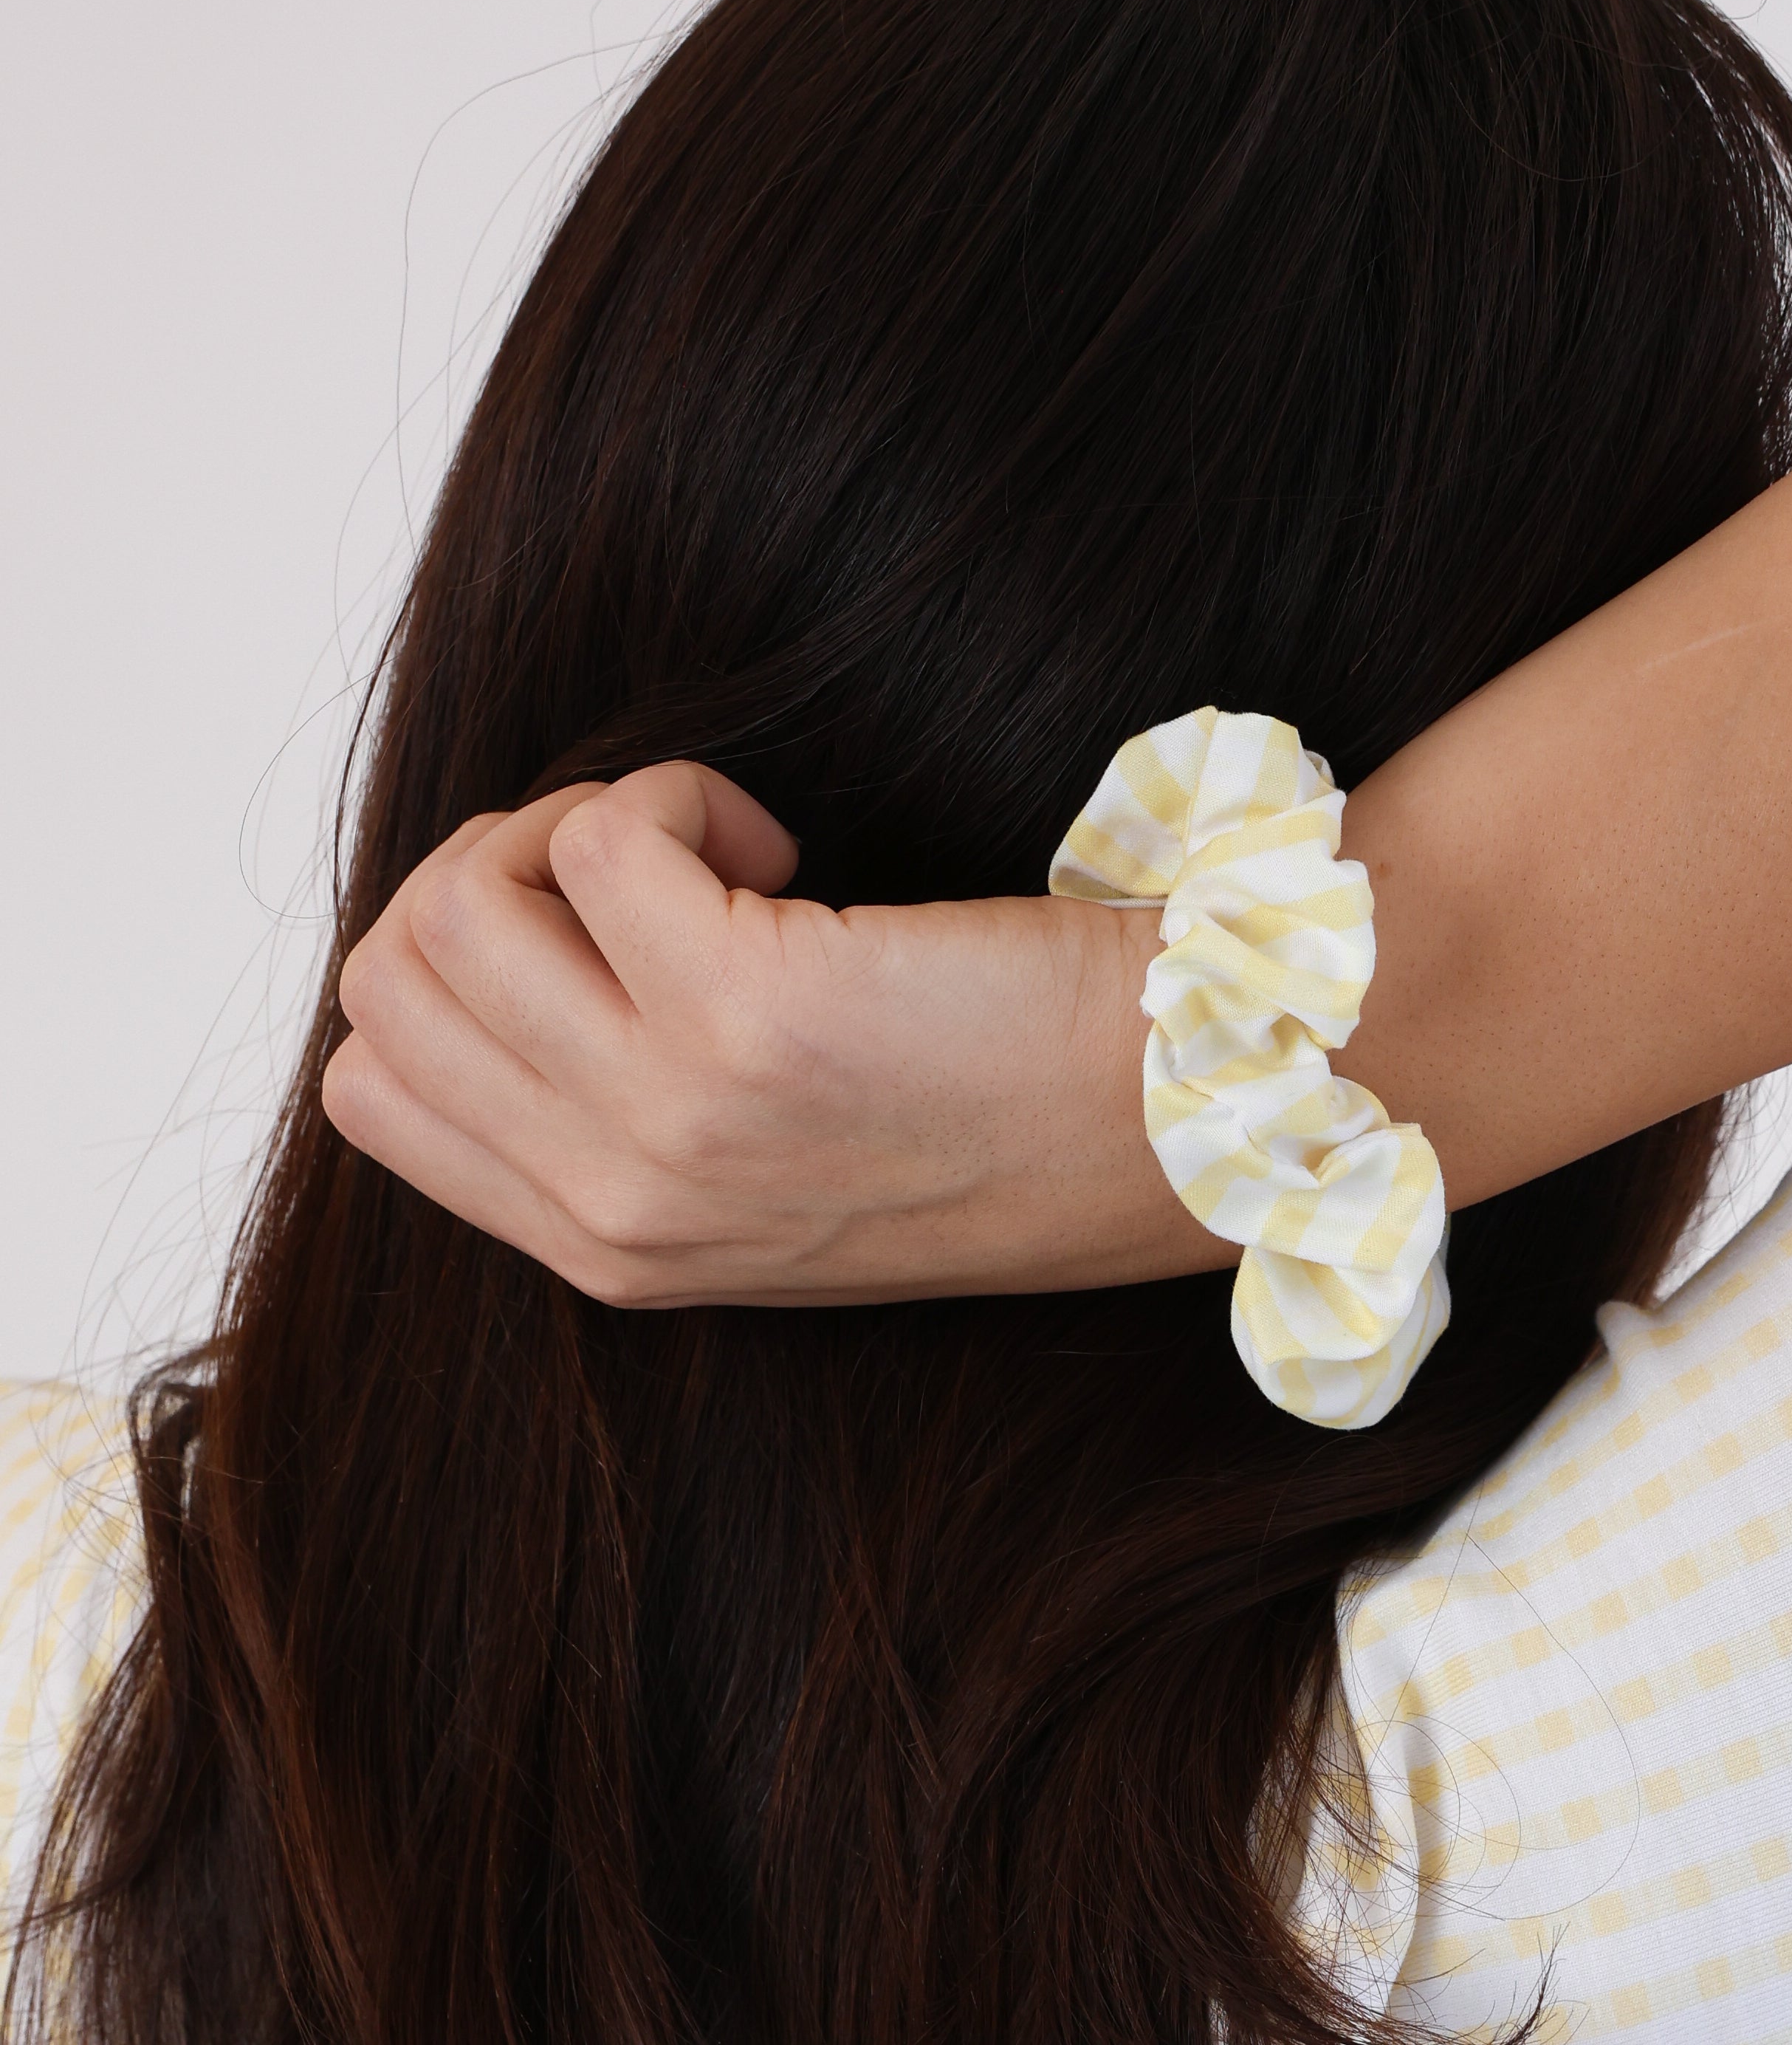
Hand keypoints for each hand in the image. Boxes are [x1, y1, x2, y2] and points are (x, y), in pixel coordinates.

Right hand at [322, 762, 1186, 1304]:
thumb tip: (485, 950)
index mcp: (606, 1249)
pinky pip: (601, 832)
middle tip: (648, 875)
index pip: (372, 1091)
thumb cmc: (987, 1110)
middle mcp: (620, 1201)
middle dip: (496, 875)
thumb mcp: (763, 1168)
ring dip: (577, 825)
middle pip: (394, 979)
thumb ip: (615, 1112)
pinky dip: (680, 795)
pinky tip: (786, 852)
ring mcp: (673, 1115)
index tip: (587, 943)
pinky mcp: (746, 1012)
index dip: (451, 968)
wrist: (1165, 1117)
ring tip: (721, 862)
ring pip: (460, 900)